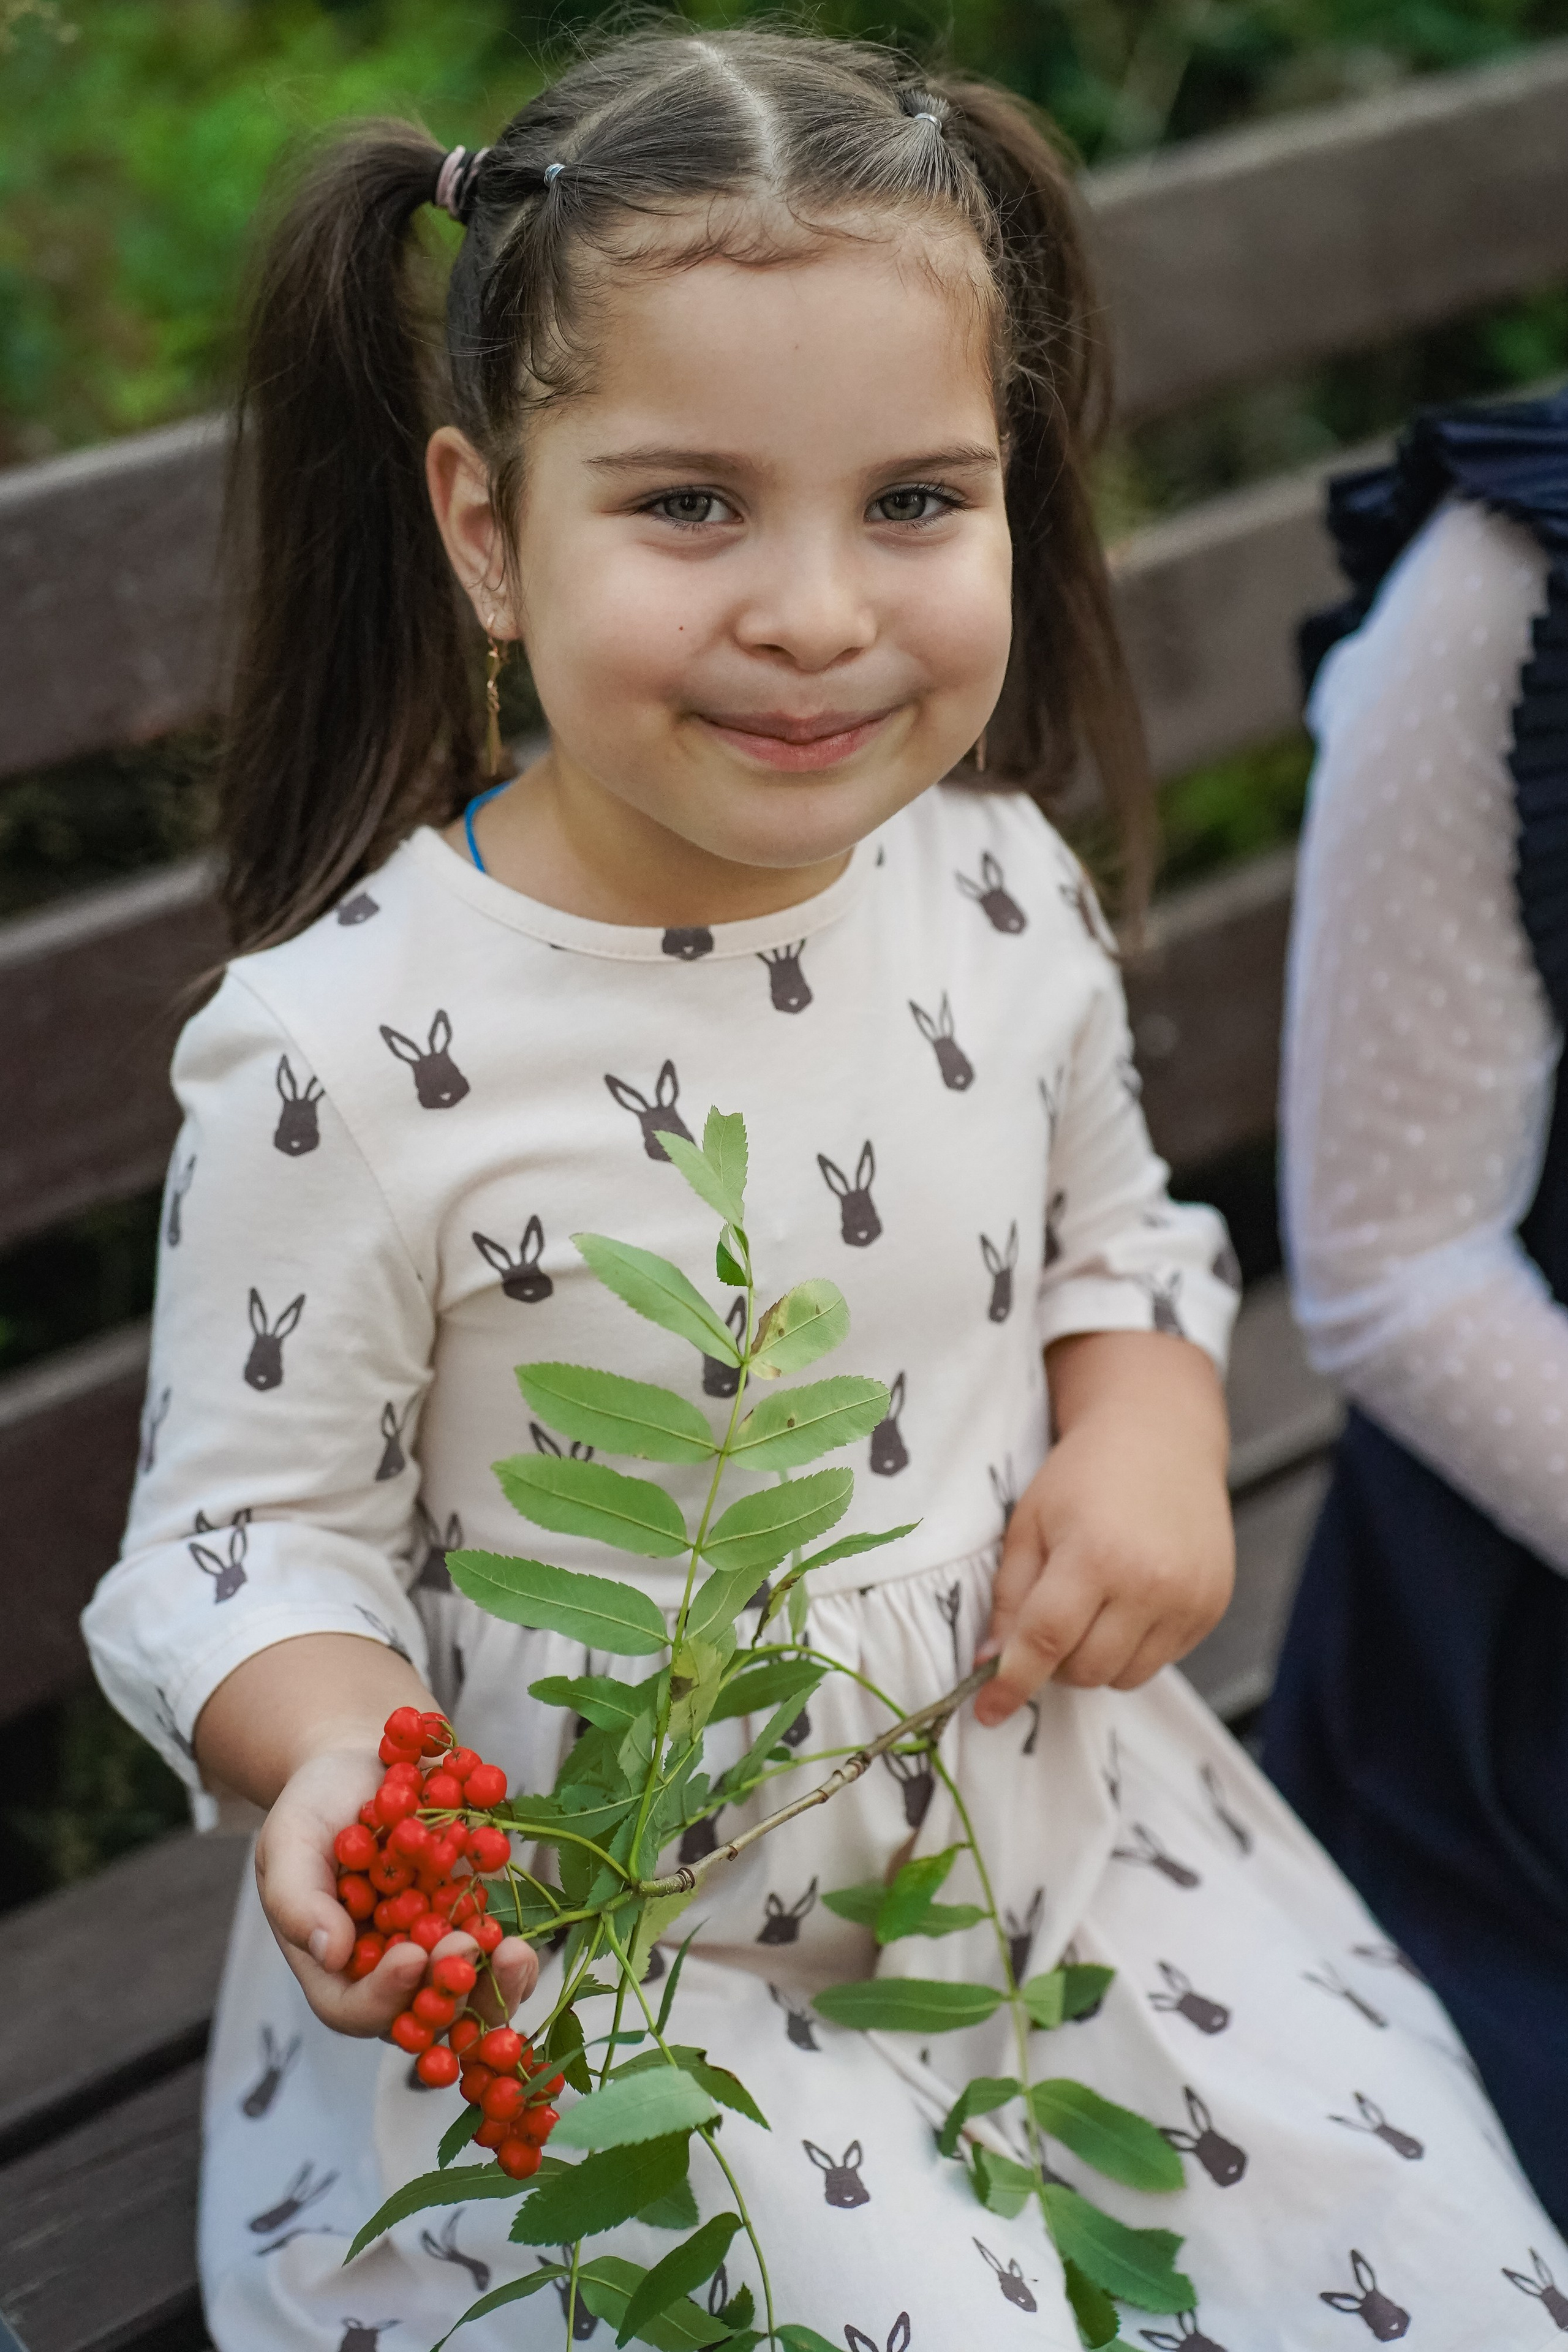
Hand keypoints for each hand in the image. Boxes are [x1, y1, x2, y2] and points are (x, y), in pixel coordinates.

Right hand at [255, 1744, 537, 2036]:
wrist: (358, 1769)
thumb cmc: (312, 1809)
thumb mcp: (288, 1845)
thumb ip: (298, 1900)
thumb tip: (330, 1954)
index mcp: (332, 1966)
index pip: (352, 2008)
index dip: (384, 1996)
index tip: (411, 1958)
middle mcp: (383, 1971)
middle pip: (418, 2014)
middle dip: (448, 1991)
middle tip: (467, 1949)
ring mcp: (430, 1951)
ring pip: (466, 1997)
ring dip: (493, 1987)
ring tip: (514, 1954)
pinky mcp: (467, 1923)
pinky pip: (494, 1959)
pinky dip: (509, 1958)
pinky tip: (520, 1940)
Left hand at [974, 1331, 1232, 1722]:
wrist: (1161, 1437)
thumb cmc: (1083, 1476)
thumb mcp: (1029, 1524)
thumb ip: (1009, 1597)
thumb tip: (990, 1663)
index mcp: (1094, 1556)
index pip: (1046, 1642)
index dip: (1011, 1684)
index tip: (987, 1712)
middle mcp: (1150, 1583)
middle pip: (1086, 1670)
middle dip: (1055, 1662)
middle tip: (1049, 1619)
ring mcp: (1188, 1599)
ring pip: (1125, 1677)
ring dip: (1096, 1659)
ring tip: (1092, 1606)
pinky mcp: (1212, 1607)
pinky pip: (1161, 1660)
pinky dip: (1134, 1647)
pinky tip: (1129, 1599)